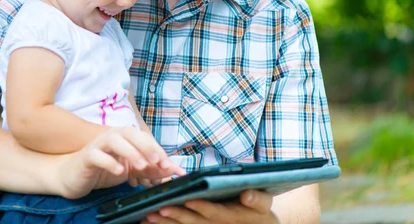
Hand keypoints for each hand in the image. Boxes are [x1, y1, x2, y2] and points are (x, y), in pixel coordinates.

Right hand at [58, 127, 184, 198]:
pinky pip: (97, 155)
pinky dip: (109, 162)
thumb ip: (150, 169)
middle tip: (157, 162)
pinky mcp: (86, 156)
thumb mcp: (131, 170)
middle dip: (146, 146)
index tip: (170, 165)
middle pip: (130, 132)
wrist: (74, 176)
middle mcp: (111, 136)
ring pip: (114, 140)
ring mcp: (98, 145)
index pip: (144, 138)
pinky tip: (119, 171)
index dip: (158, 150)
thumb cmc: (103, 169)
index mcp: (124, 137)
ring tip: (141, 166)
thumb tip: (173, 170)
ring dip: (130, 152)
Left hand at [142, 189, 279, 223]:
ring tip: (149, 217)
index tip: (189, 200)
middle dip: (177, 216)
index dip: (203, 208)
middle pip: (195, 223)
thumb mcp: (264, 205)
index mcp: (233, 216)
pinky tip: (149, 222)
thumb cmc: (260, 212)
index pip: (216, 212)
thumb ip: (257, 199)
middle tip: (159, 209)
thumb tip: (246, 194)